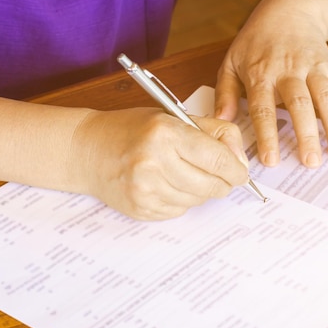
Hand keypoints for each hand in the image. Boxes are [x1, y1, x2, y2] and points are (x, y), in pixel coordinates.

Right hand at [70, 108, 248, 219]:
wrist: (87, 150)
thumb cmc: (133, 130)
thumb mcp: (175, 117)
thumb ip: (215, 133)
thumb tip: (240, 162)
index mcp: (166, 134)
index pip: (218, 160)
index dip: (236, 170)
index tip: (240, 173)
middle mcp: (154, 163)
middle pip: (212, 185)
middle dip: (222, 182)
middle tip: (220, 175)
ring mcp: (145, 190)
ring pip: (198, 201)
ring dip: (200, 191)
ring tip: (184, 174)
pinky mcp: (141, 209)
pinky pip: (179, 211)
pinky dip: (181, 200)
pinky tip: (166, 184)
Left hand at [214, 2, 327, 167]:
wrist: (289, 11)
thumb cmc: (255, 43)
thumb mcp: (231, 62)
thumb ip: (225, 92)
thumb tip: (220, 120)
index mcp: (261, 73)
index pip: (263, 108)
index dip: (267, 135)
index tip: (271, 160)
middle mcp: (289, 70)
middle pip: (299, 104)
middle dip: (306, 134)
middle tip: (311, 162)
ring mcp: (313, 68)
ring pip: (326, 98)